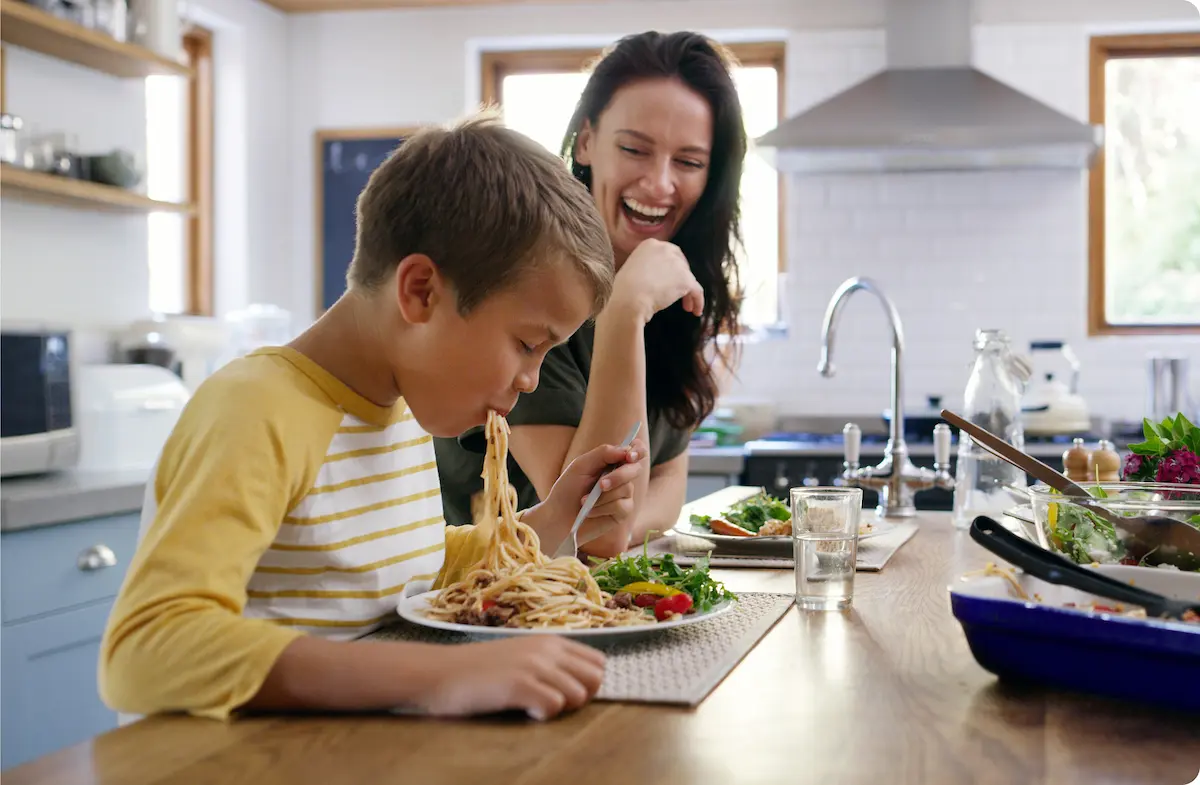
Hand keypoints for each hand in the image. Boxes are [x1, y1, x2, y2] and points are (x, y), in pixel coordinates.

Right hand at [419, 637, 605, 720]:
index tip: (564, 692)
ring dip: (560, 708)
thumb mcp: (520, 654)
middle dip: (580, 697)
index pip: (598, 661)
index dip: (587, 682)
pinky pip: (553, 706)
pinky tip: (523, 711)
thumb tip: (578, 683)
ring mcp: (534, 666)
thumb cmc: (478, 669)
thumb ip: (548, 662)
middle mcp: (546, 650)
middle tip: (551, 702)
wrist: (439, 671)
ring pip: (579, 694)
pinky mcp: (519, 684)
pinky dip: (542, 716)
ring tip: (533, 706)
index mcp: (550, 641)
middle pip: (595, 679)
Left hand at [526, 437, 647, 553]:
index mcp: (613, 462)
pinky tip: (590, 511)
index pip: (635, 451)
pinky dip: (602, 507)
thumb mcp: (581, 465)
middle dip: (618, 476)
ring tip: (584, 501)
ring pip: (626, 489)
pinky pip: (621, 506)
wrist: (558, 516)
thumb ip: (603, 453)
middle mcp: (622, 477)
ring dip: (603, 496)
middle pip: (635, 469)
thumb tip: (626, 450)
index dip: (638, 451)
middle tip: (600, 485)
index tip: (630, 456)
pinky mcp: (623, 512)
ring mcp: (624, 495)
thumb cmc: (568, 489)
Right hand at [609, 239, 703, 322]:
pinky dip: (698, 301)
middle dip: (682, 279)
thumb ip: (644, 267)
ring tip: (687, 306)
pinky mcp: (686, 279)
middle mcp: (666, 249)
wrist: (629, 299)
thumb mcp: (631, 269)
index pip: (668, 253)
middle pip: (681, 264)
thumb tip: (649, 278)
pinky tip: (695, 310)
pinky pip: (697, 291)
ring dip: (688, 292)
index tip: (671, 278)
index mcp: (650, 244)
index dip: (672, 267)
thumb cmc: (624, 289)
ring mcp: (677, 264)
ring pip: (689, 278)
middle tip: (680, 293)